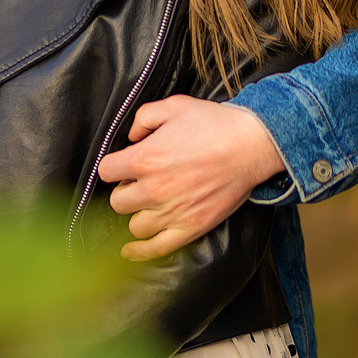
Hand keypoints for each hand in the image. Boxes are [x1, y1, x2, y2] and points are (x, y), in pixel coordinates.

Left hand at [94, 96, 284, 261]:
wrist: (252, 144)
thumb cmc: (215, 124)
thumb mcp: (173, 105)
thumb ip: (143, 117)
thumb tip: (131, 136)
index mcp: (145, 159)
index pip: (105, 171)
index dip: (113, 167)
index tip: (122, 166)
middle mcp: (154, 189)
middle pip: (117, 202)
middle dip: (125, 191)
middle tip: (139, 184)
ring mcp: (172, 212)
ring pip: (135, 226)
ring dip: (138, 215)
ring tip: (149, 205)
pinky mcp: (191, 227)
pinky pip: (156, 249)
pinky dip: (139, 252)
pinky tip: (129, 250)